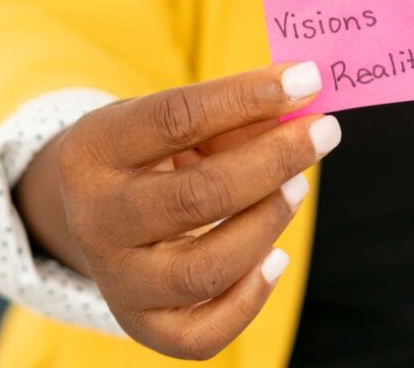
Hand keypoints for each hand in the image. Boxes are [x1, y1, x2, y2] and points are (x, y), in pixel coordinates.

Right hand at [15, 62, 339, 358]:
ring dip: (268, 222)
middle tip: (324, 132)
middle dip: (274, 161)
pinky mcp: (142, 324)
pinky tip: (276, 256)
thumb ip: (233, 115)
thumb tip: (300, 114)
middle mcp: (97, 219)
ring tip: (300, 186)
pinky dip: (250, 297)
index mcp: (96, 149)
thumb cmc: (151, 148)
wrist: (89, 207)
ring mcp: (115, 280)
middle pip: (197, 197)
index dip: (248, 96)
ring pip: (204, 270)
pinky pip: (202, 335)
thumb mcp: (173, 115)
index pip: (177, 118)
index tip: (307, 79)